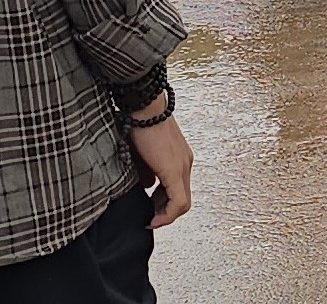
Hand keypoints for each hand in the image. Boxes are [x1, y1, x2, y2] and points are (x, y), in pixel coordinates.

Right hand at [127, 104, 193, 228]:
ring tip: (152, 218)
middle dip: (165, 213)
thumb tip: (147, 186)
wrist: (145, 107)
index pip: (179, 189)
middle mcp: (185, 163)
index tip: (152, 213)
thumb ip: (148, 171)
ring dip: (166, 214)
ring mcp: (183, 166)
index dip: (166, 207)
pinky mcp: (175, 170)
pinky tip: (154, 219)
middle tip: (151, 219)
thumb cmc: (141, 124)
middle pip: (182, 199)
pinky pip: (178, 200)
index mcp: (179, 158)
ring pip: (182, 202)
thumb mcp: (143, 154)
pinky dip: (168, 213)